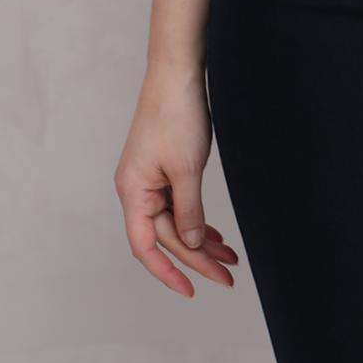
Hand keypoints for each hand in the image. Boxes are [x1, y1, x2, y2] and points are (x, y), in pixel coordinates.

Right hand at [114, 65, 238, 298]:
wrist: (177, 71)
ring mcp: (149, 179)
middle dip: (197, 257)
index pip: (146, 247)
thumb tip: (191, 244)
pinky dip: (197, 219)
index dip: (167, 272)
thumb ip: (189, 210)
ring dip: (201, 239)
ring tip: (230, 257)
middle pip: (166, 236)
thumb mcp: (187, 168)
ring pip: (175, 221)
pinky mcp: (162, 168)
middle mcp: (136, 189)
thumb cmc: (176, 114)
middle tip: (228, 275)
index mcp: (132, 192)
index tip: (191, 290)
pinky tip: (214, 233)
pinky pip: (178, 204)